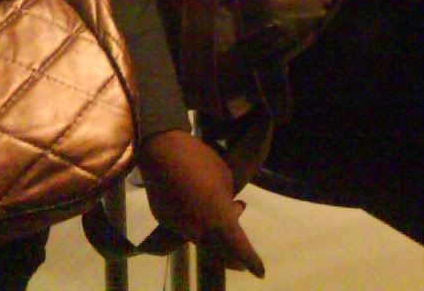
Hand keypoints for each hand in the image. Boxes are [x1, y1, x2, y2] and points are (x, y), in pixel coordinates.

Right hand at [139, 129, 264, 277]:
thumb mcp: (225, 177)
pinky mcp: (165, 220)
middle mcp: (199, 231)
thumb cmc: (200, 160)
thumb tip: (226, 210)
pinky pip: (184, 228)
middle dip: (233, 257)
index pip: (239, 247)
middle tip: (242, 260)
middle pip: (219, 252)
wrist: (163, 151)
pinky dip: (195, 224)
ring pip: (201, 240)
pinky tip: (197, 208)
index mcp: (218, 220)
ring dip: (215, 237)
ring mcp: (179, 228)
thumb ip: (227, 200)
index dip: (251, 261)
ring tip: (223, 222)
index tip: (260, 272)